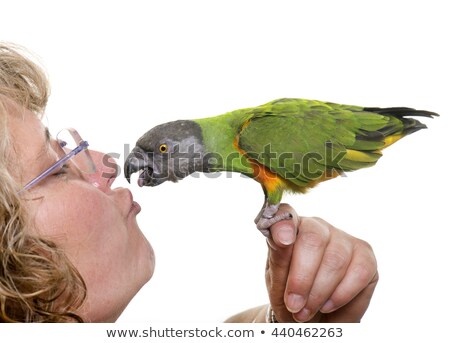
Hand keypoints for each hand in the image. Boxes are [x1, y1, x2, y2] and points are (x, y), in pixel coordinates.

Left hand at [265, 204, 377, 321]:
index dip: (285, 225)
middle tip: (294, 305)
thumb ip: (278, 257)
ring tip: (307, 310)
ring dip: (319, 292)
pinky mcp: (366, 256)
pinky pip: (359, 272)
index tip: (282, 241)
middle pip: (313, 240)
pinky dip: (341, 295)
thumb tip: (282, 237)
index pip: (286, 214)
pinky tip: (328, 305)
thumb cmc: (289, 295)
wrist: (311, 320)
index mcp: (290, 227)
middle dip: (302, 279)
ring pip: (335, 260)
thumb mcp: (276, 280)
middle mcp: (318, 226)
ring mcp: (343, 239)